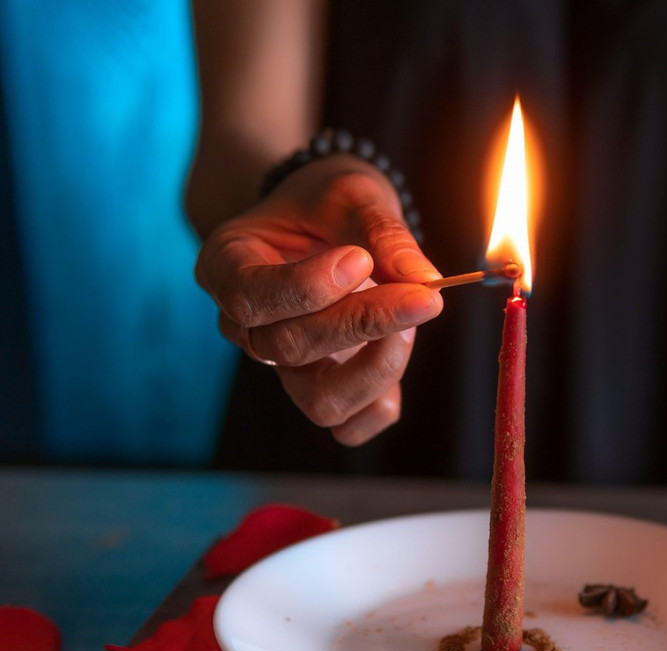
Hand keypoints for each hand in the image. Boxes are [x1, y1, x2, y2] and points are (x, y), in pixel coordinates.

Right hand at [194, 155, 443, 444]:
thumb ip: (384, 233)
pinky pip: (350, 426)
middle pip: (290, 348)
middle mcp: (247, 327)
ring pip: (320, 402)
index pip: (250, 297)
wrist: (327, 219)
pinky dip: (383, 400)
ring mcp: (284, 367)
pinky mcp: (324, 388)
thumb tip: (426, 278)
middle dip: (362, 323)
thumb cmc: (329, 202)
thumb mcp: (353, 195)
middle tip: (421, 293)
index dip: (306, 288)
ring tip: (413, 312)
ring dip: (378, 366)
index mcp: (228, 266)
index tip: (359, 259)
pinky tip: (400, 346)